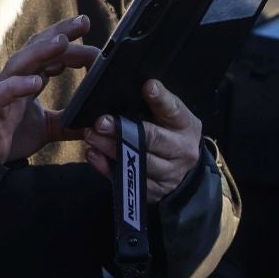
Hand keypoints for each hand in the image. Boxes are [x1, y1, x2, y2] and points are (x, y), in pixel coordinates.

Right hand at [0, 16, 96, 162]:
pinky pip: (2, 93)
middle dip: (60, 34)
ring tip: (62, 42)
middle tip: (84, 22)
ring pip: (20, 64)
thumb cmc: (10, 136)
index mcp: (29, 79)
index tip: (91, 32)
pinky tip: (35, 81)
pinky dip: (18, 86)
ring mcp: (1, 91)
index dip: (70, 41)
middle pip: (37, 49)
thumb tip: (99, 119)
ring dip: (41, 51)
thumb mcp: (50, 127)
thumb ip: (72, 120)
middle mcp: (15, 79)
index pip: (51, 53)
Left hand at [82, 80, 202, 204]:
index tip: (148, 86)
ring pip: (139, 162)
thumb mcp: (167, 118)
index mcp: (186, 125)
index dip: (160, 99)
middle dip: (125, 130)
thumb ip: (151, 104)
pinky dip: (108, 168)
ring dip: (112, 149)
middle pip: (154, 139)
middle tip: (101, 122)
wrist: (180, 169)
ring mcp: (171, 173)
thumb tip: (123, 86)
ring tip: (91, 137)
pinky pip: (129, 180)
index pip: (174, 109)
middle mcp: (183, 149)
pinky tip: (94, 155)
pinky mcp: (156, 190)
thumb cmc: (167, 135)